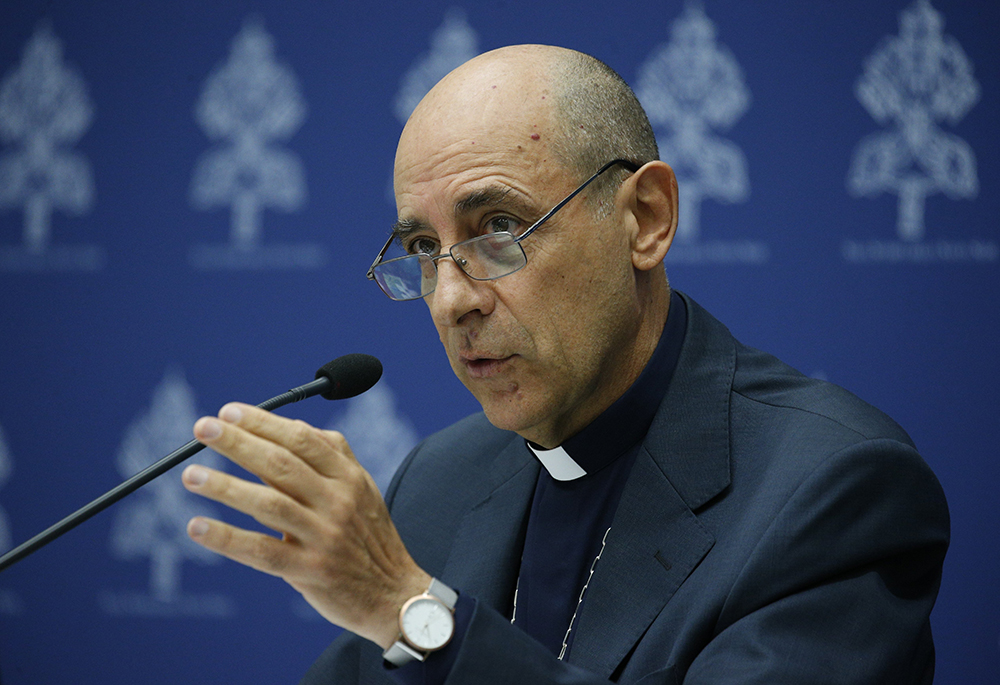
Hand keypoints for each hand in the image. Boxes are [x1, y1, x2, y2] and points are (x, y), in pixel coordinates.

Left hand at [181, 402, 429, 647]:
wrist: (394, 594)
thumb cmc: (370, 537)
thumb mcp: (362, 488)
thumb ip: (332, 454)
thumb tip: (290, 424)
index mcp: (349, 477)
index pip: (302, 439)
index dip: (263, 422)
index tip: (228, 411)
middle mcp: (338, 502)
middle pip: (281, 464)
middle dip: (237, 442)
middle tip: (202, 428)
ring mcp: (324, 537)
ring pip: (268, 504)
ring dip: (225, 487)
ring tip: (191, 475)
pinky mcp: (310, 572)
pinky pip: (262, 552)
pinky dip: (227, 538)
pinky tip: (197, 527)